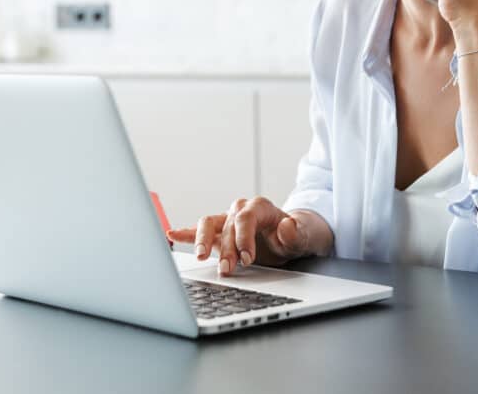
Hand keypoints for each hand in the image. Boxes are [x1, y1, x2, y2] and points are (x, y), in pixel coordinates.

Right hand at [166, 197, 325, 275]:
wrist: (294, 237)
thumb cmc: (298, 235)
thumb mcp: (305, 235)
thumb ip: (296, 233)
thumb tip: (286, 227)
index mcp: (260, 207)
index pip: (245, 218)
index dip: (243, 238)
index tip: (247, 259)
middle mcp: (240, 210)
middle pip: (226, 225)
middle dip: (225, 249)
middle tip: (227, 270)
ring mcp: (227, 221)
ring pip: (207, 224)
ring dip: (202, 241)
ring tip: (201, 258)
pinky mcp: (218, 234)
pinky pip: (198, 231)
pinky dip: (185, 233)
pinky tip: (172, 235)